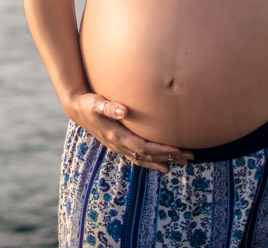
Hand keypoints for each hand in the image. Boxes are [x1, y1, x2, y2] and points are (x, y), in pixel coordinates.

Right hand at [68, 93, 193, 172]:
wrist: (77, 109)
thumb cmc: (88, 103)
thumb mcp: (96, 103)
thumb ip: (109, 107)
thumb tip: (122, 110)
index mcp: (116, 136)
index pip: (143, 148)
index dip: (161, 150)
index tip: (178, 149)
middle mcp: (119, 145)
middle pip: (148, 156)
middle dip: (169, 157)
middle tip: (190, 156)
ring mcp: (119, 147)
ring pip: (144, 159)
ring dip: (163, 161)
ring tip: (182, 162)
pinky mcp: (119, 145)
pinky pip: (138, 158)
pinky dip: (152, 162)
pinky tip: (163, 165)